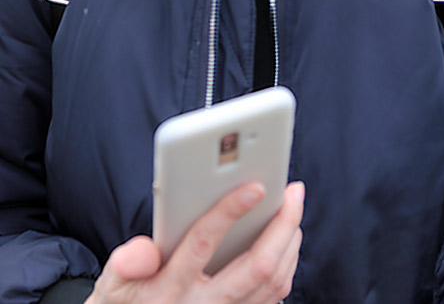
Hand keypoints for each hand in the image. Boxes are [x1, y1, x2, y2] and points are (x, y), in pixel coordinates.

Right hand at [88, 180, 303, 303]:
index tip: (255, 187)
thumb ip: (126, 263)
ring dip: (290, 243)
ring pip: (272, 283)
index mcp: (171, 288)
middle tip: (294, 191)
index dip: (229, 212)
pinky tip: (287, 240)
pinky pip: (273, 297)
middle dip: (282, 225)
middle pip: (256, 267)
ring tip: (293, 208)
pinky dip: (287, 264)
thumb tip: (141, 249)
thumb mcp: (114, 286)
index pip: (202, 244)